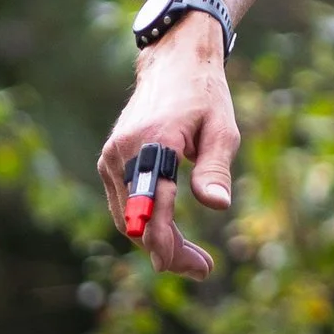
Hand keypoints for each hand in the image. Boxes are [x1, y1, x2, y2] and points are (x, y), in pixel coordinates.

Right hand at [98, 25, 238, 276]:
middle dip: (167, 251)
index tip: (198, 268)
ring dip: (155, 242)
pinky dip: (145, 224)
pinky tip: (171, 236)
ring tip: (192, 259)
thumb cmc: (204, 96)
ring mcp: (111, 158)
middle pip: (137, 222)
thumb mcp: (222, 129)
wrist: (173, 64)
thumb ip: (215, 169)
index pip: (153, 209)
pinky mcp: (110, 160)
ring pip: (127, 218)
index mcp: (152, 144)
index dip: (171, 245)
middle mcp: (122, 154)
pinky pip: (124, 204)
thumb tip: (218, 206)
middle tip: (203, 269)